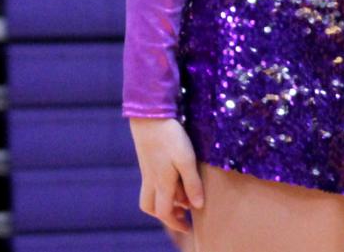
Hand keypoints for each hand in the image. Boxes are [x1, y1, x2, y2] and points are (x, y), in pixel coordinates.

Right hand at [130, 117, 203, 233]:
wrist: (149, 115)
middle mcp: (151, 180)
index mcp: (162, 183)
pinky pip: (151, 182)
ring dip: (162, 201)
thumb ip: (192, 183)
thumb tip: (197, 206)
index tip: (188, 228)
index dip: (176, 223)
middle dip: (166, 215)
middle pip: (152, 207)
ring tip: (181, 197)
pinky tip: (174, 176)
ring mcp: (147, 170)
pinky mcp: (146, 160)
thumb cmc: (170, 136)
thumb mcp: (186, 159)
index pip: (165, 213)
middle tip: (183, 214)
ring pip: (149, 195)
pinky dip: (161, 187)